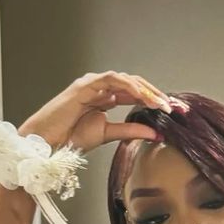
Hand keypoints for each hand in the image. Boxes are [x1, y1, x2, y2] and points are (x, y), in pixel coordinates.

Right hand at [17, 70, 188, 153]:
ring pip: (126, 80)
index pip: (136, 95)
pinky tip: (143, 96)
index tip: (175, 112)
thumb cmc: (70, 138)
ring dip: (147, 91)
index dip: (156, 101)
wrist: (47, 143)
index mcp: (106, 97)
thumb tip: (157, 134)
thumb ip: (131, 131)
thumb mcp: (108, 134)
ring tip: (162, 103)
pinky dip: (129, 86)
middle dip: (156, 95)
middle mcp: (101, 87)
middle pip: (135, 85)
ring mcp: (92, 84)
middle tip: (175, 107)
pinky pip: (111, 80)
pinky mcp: (84, 85)